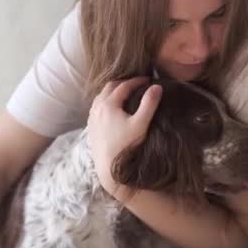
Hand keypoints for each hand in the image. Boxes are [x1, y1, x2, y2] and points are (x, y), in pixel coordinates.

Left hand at [87, 76, 161, 191]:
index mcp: (109, 104)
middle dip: (124, 83)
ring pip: (101, 96)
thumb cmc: (125, 146)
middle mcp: (97, 107)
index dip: (137, 81)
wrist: (108, 167)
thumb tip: (157, 87)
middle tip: (137, 84)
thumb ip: (149, 104)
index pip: (124, 86)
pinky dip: (105, 101)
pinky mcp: (91, 126)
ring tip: (125, 93)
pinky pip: (96, 106)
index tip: (148, 80)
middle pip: (110, 87)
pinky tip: (112, 108)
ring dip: (113, 91)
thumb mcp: (140, 124)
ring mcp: (92, 117)